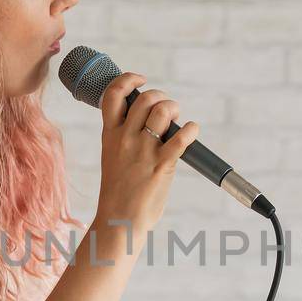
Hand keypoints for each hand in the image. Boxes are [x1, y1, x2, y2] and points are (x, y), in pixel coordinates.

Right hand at [94, 71, 199, 236]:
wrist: (119, 220)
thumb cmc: (119, 193)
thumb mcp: (113, 158)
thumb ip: (126, 138)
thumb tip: (151, 124)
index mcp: (110, 135)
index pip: (114, 94)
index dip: (128, 79)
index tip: (141, 80)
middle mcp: (125, 138)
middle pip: (145, 99)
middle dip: (161, 97)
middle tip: (168, 109)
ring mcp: (143, 150)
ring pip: (162, 111)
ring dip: (174, 109)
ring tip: (177, 120)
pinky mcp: (161, 165)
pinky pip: (180, 137)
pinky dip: (191, 129)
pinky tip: (192, 131)